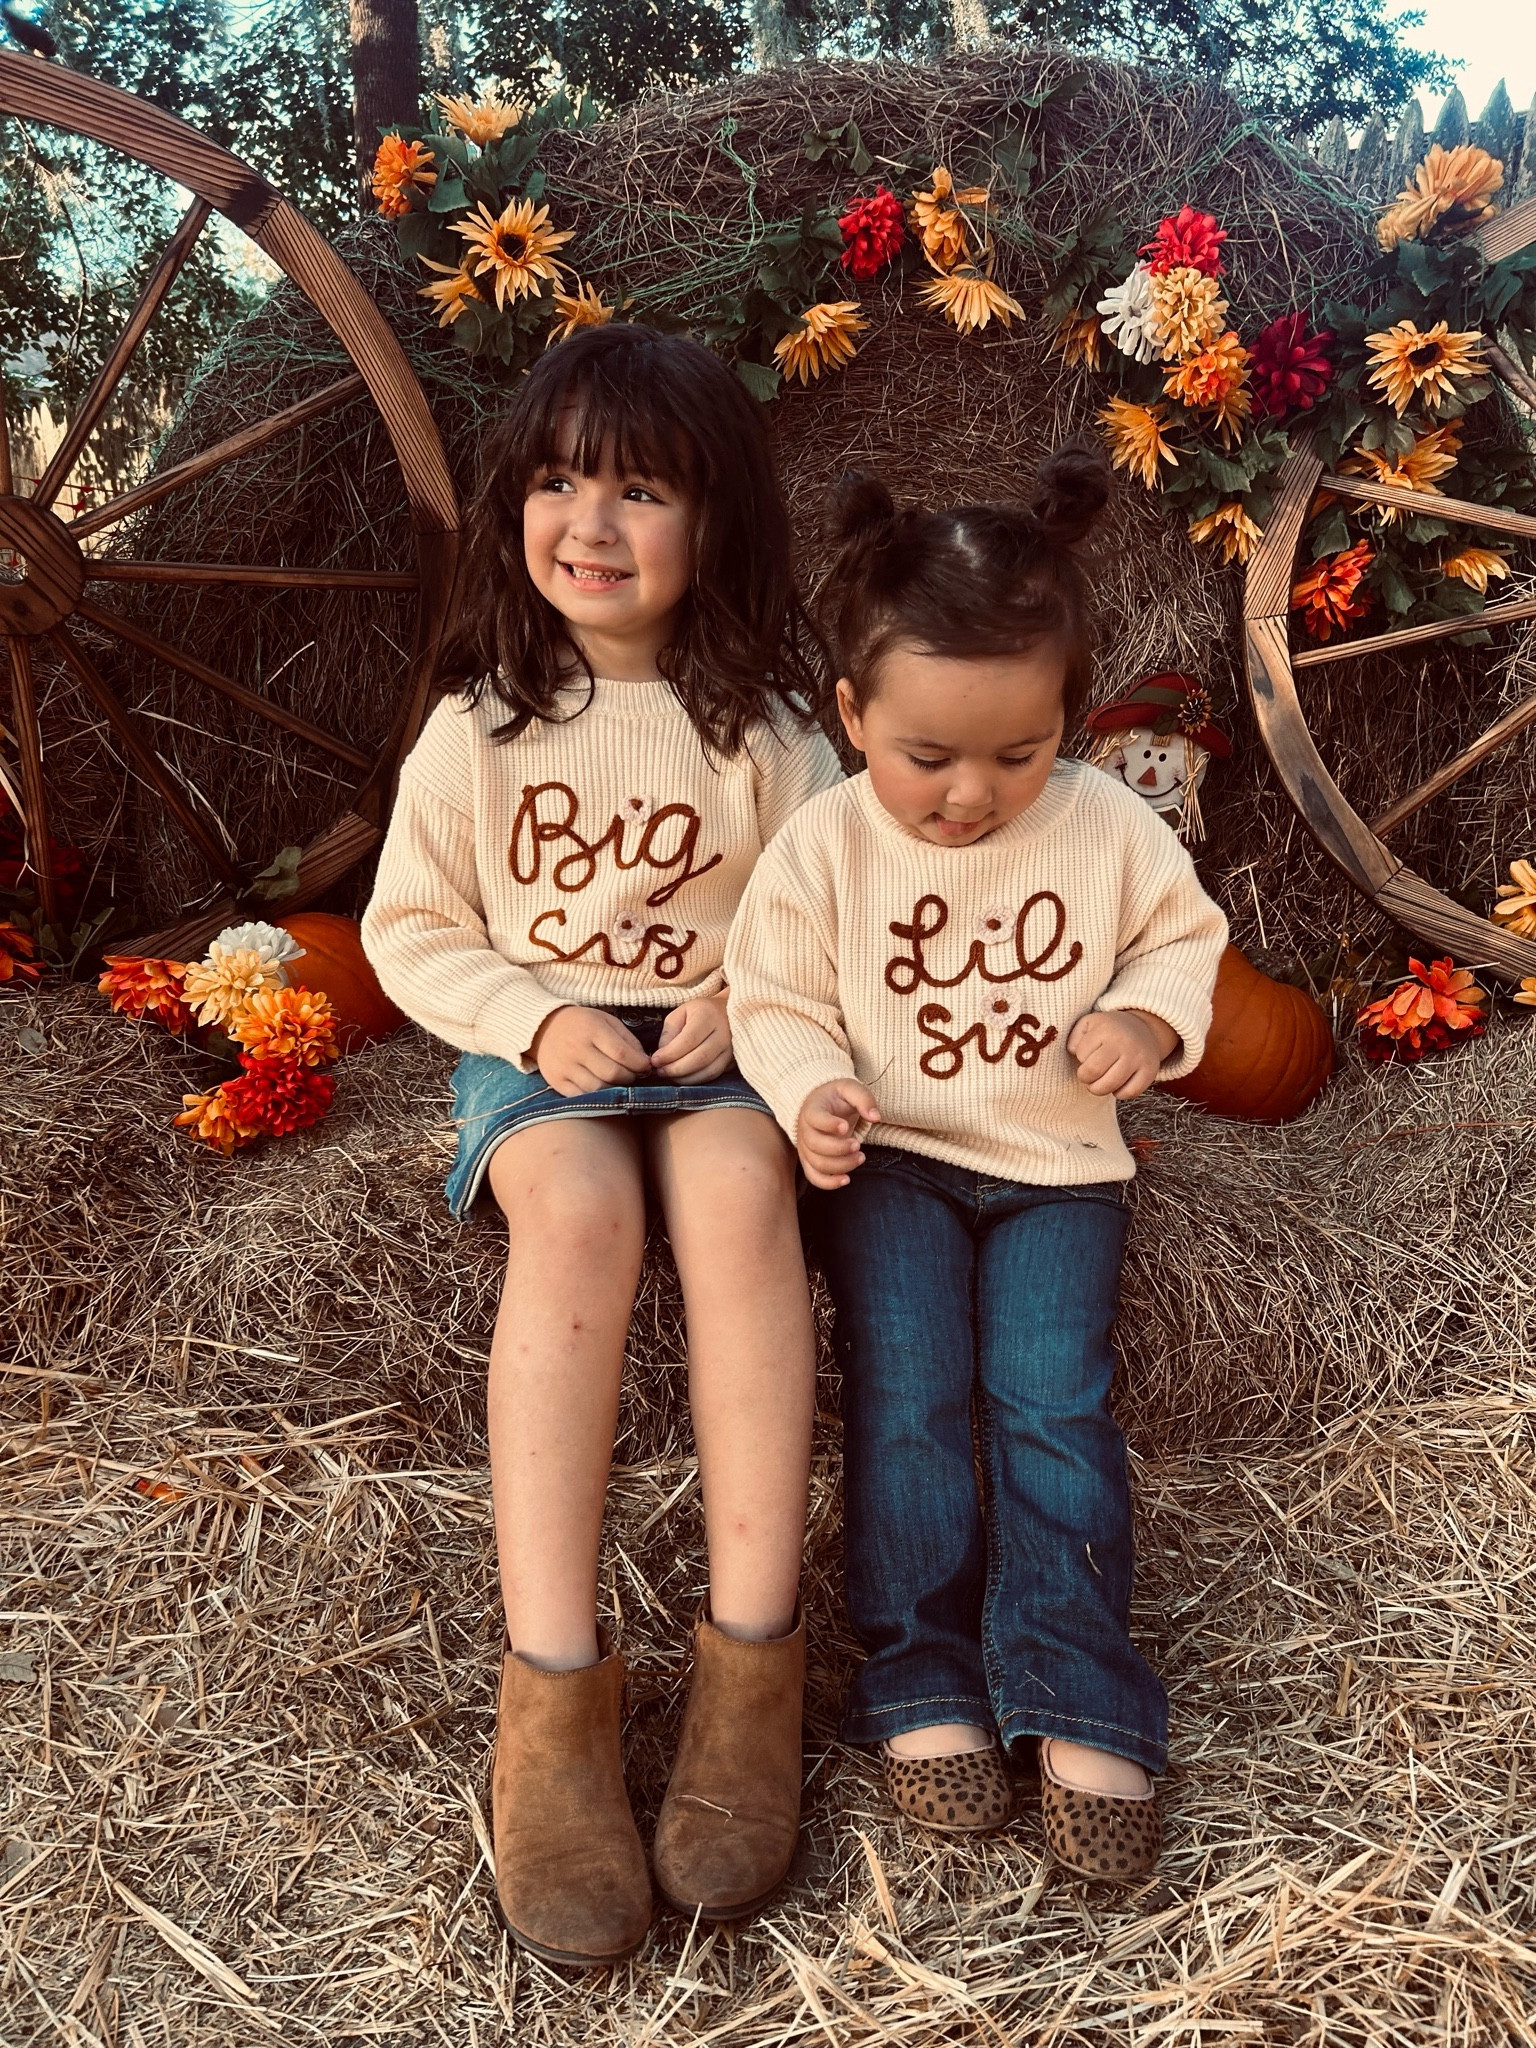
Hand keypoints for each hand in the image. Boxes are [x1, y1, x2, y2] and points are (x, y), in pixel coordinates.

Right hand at [530, 1005, 651, 1096]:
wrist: (544, 1027)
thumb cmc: (582, 1024)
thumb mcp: (606, 1021)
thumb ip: (628, 1039)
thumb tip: (645, 1062)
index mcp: (592, 1029)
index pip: (622, 1054)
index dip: (639, 1064)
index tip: (646, 1067)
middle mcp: (577, 1049)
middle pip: (612, 1074)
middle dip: (630, 1078)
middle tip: (633, 1075)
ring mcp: (565, 1067)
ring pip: (598, 1088)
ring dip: (615, 1088)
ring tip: (618, 1081)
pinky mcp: (557, 1081)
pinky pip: (582, 1096)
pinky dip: (597, 1095)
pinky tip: (602, 1087)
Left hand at [652, 995, 732, 1081]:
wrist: (728, 1012)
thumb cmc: (700, 1012)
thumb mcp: (681, 1013)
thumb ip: (669, 1033)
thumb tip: (662, 1057)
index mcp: (708, 1016)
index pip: (688, 1040)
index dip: (670, 1054)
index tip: (655, 1061)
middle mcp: (724, 1033)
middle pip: (700, 1058)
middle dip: (676, 1069)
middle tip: (660, 1072)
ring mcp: (731, 1049)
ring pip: (708, 1071)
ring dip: (685, 1078)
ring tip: (669, 1076)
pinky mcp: (733, 1061)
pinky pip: (714, 1075)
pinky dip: (696, 1080)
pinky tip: (683, 1078)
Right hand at [797, 1078, 880, 1189]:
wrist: (822, 1105)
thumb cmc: (837, 1097)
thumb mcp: (850, 1088)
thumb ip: (863, 1098)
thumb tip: (875, 1116)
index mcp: (812, 1110)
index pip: (815, 1118)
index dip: (829, 1125)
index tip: (846, 1126)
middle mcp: (804, 1130)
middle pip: (815, 1145)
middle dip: (839, 1149)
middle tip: (858, 1144)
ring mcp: (806, 1148)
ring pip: (817, 1163)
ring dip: (840, 1165)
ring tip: (860, 1157)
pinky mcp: (810, 1161)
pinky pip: (814, 1177)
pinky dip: (829, 1183)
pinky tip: (847, 1179)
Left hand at [1066, 1008, 1178, 1099]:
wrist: (1143, 1029)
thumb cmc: (1109, 1030)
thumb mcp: (1088, 1024)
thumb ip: (1074, 1038)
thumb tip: (1074, 1053)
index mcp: (1106, 1030)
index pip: (1082, 1055)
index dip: (1080, 1059)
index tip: (1088, 1055)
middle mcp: (1124, 1043)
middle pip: (1094, 1071)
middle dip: (1086, 1078)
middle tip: (1089, 1075)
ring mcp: (1139, 1058)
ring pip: (1111, 1085)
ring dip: (1099, 1089)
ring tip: (1099, 1082)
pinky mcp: (1150, 1072)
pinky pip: (1130, 1093)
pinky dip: (1119, 1094)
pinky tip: (1117, 1085)